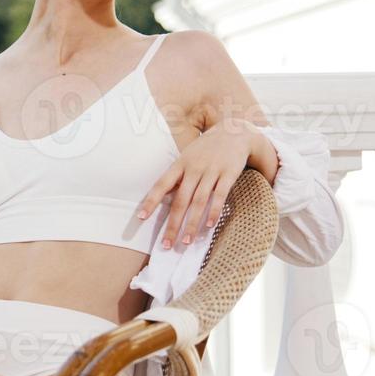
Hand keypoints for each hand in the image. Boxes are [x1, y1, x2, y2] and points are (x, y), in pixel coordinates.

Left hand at [135, 118, 256, 249]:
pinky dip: (214, 211)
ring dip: (192, 224)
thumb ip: (176, 177)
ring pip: (199, 201)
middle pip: (180, 200)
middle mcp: (193, 168)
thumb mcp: (187, 157)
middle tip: (166, 245)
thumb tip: (162, 197)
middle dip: (173, 224)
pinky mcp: (228, 174)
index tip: (140, 218)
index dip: (150, 201)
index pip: (161, 185)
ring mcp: (211, 171)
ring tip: (186, 242)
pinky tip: (209, 226)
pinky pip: (220, 195)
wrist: (234, 131)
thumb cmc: (205, 149)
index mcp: (180, 164)